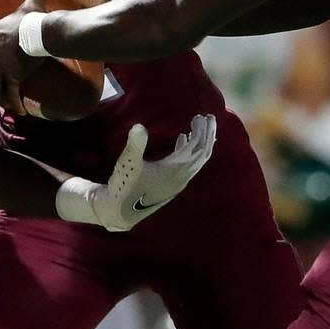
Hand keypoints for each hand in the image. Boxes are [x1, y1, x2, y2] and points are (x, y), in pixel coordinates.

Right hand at [56, 114, 217, 230]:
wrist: (120, 212)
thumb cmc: (124, 186)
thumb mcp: (128, 163)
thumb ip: (135, 144)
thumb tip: (139, 126)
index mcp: (175, 170)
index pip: (196, 147)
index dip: (201, 130)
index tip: (201, 116)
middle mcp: (182, 177)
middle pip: (203, 153)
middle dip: (207, 135)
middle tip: (209, 117)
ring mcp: (178, 182)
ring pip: (197, 160)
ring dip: (200, 143)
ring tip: (200, 126)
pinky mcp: (172, 184)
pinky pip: (188, 165)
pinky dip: (189, 151)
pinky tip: (183, 140)